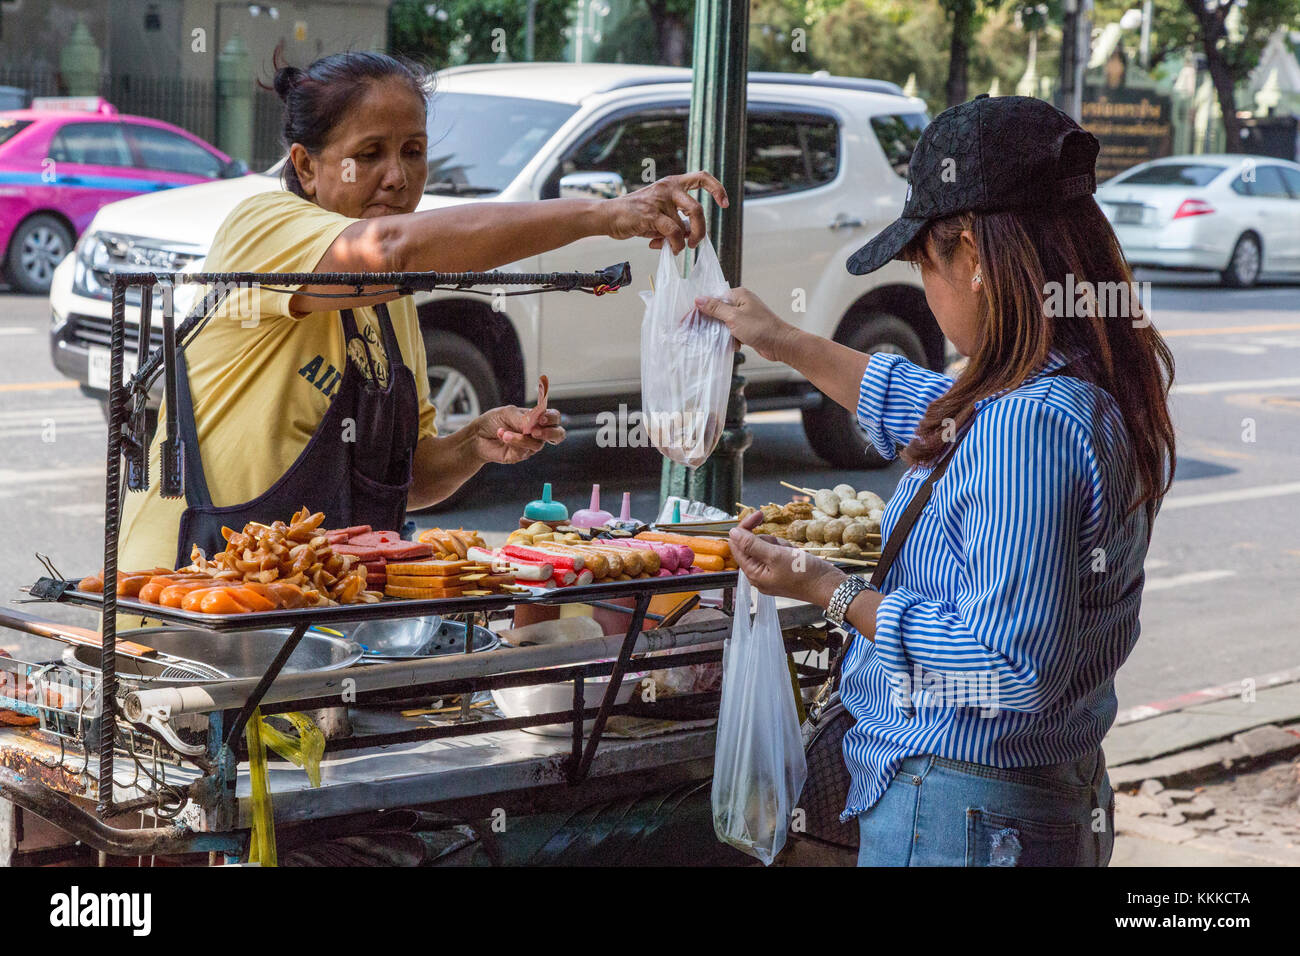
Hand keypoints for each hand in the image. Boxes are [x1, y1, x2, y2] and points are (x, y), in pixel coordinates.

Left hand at [469, 405, 564, 464]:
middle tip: (536, 431)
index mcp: (537, 418)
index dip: (552, 418)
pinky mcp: (521, 455)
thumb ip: (522, 418)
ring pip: (538, 444)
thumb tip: (534, 424)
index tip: (541, 417)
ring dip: (521, 438)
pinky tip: (502, 436)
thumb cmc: (494, 421)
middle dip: (550, 433)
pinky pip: (524, 451)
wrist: (477, 436)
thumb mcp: (507, 413)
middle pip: (558, 435)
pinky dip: (513, 442)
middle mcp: (537, 433)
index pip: (554, 418)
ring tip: (505, 433)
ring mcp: (530, 445)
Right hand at [602, 171, 728, 253]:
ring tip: (675, 247)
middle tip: (695, 243)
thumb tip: (690, 236)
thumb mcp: (660, 214)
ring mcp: (659, 200)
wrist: (609, 216)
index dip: (717, 189)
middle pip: (697, 209)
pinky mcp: (651, 214)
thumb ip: (677, 221)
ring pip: (683, 225)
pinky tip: (668, 248)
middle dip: (701, 230)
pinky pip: (673, 232)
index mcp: (672, 183)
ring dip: (682, 241)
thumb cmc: (635, 216)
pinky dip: (674, 245)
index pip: (701, 177)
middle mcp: (668, 188)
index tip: (724, 204)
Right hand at [694, 287, 793, 361]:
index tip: (687, 319)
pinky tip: (733, 345)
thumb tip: (699, 299)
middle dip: (709, 323)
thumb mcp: (734, 317)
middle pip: (717, 311)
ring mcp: (745, 315)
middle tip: (697, 333)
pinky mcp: (747, 327)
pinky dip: (730, 339)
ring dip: (721, 333)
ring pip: (723, 323)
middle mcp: (741, 303)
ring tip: (721, 340)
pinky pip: (732, 331)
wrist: (781, 344)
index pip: (713, 298)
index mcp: (739, 295)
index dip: (699, 309)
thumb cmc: (761, 328)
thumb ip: (715, 308)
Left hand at [729, 510, 845, 605]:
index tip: (759, 514)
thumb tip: (732, 533)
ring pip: (768, 546)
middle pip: (753, 545)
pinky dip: (787, 550)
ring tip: (794, 554)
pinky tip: (797, 556)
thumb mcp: (776, 556)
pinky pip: (779, 552)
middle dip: (769, 540)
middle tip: (784, 547)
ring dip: (781, 545)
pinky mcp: (782, 569)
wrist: (829, 586)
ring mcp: (771, 572)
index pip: (738, 545)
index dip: (746, 528)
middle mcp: (759, 574)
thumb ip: (752, 544)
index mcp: (753, 574)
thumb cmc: (804, 573)